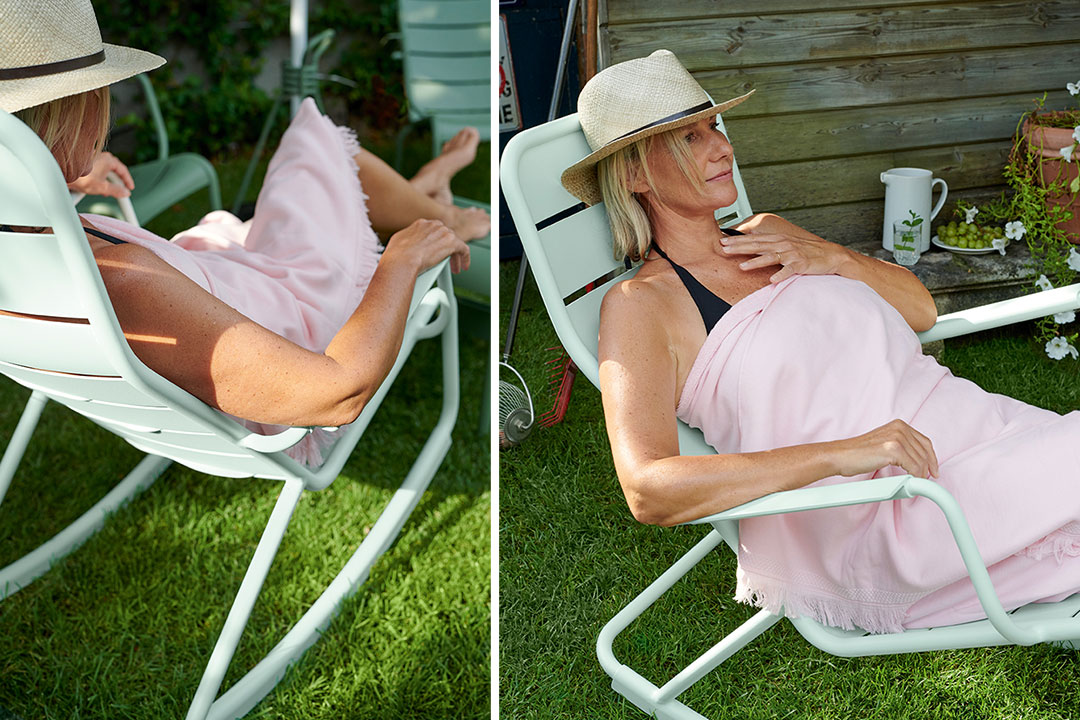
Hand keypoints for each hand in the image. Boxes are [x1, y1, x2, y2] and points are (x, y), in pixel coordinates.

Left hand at [67, 151, 133, 197]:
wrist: (60, 173)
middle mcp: (101, 156)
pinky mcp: (84, 161)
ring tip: (104, 190)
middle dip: (117, 181)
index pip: (123, 170)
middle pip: (114, 169)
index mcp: (108, 160)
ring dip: (106, 180)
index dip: (128, 181)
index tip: (130, 187)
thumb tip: (125, 193)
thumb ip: (116, 191)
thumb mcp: (101, 188)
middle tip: (118, 191)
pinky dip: (97, 177)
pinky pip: (95, 169)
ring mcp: (92, 157)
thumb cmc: (79, 177)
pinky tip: (93, 185)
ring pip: (104, 169)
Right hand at [386, 219, 470, 274]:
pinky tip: (463, 266)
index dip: (436, 243)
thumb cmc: (396, 256)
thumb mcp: (398, 242)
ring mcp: (443, 232)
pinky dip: (464, 258)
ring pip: (455, 243)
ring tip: (454, 267)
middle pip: (445, 237)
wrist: (401, 261)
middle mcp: (434, 225)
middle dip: (446, 250)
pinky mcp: (452, 242)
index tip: (436, 253)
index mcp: (421, 224)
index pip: (434, 232)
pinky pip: (464, 249)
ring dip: (455, 256)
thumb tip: (407, 246)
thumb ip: (407, 241)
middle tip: (445, 261)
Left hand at [720, 231, 852, 283]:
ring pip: (771, 257)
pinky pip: (790, 270)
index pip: (754, 239)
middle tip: (723, 249)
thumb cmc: (806, 252)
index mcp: (778, 240)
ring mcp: (792, 254)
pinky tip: (772, 280)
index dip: (738, 240)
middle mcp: (783, 244)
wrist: (831, 255)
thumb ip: (769, 246)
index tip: (722, 240)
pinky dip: (781, 275)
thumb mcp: (786, 246)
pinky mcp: (802, 264)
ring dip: (756, 262)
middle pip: (758, 245)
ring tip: (742, 267)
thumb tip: (751, 248)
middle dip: (740, 247)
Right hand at [830, 419, 939, 479]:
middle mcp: (900, 428)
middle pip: (925, 452)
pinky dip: (915, 478)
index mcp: (898, 425)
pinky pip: (914, 468)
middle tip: (925, 479)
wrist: (840, 456)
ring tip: (915, 483)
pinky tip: (911, 482)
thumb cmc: (857, 453)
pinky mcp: (894, 450)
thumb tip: (917, 464)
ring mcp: (897, 438)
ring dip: (920, 475)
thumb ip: (901, 447)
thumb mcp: (883, 443)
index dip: (931, 457)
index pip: (924, 442)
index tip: (932, 469)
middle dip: (927, 468)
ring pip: (921, 462)